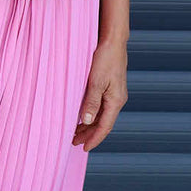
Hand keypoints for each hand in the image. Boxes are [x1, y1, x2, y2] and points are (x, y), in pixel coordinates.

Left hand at [71, 36, 127, 152]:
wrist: (113, 41)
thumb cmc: (105, 59)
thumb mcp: (96, 81)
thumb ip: (91, 102)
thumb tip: (87, 121)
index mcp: (116, 101)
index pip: (105, 127)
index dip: (94, 139)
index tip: (83, 148)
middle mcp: (117, 100)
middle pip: (103, 123)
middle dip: (89, 134)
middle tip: (73, 141)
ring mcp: (115, 94)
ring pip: (102, 115)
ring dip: (90, 125)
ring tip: (75, 131)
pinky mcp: (111, 87)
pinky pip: (102, 107)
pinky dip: (92, 114)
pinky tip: (83, 115)